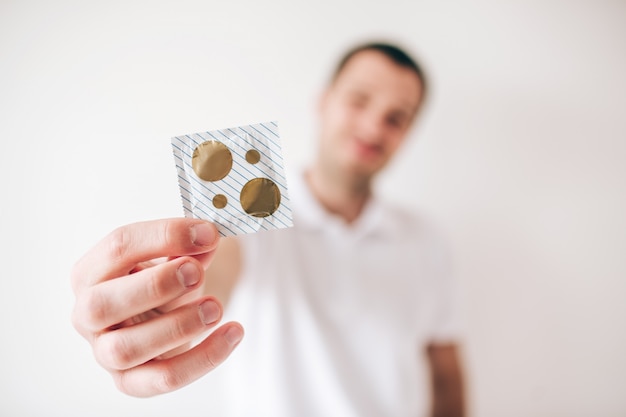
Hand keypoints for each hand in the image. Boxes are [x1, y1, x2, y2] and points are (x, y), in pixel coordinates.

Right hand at [71, 218, 243, 396]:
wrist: (162, 321)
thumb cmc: (161, 286)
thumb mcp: (173, 260)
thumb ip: (188, 248)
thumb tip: (206, 237)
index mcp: (92, 272)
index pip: (118, 247)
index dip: (165, 237)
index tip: (207, 234)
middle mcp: (88, 314)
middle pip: (102, 305)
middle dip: (155, 286)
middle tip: (196, 273)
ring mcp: (104, 352)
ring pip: (126, 349)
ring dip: (178, 326)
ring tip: (215, 307)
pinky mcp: (131, 381)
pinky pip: (162, 379)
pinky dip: (202, 359)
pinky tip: (231, 334)